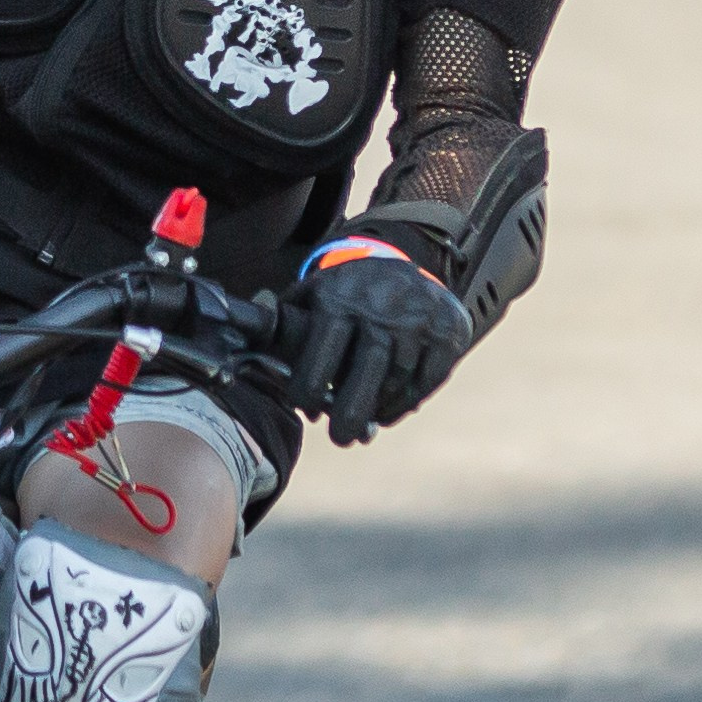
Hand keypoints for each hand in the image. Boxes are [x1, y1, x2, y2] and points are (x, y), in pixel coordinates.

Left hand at [282, 237, 472, 445]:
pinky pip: (426, 381)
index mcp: (340, 299)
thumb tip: (252, 360)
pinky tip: (389, 410)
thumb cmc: (346, 294)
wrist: (406, 263)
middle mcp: (382, 307)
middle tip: (341, 438)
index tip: (304, 406)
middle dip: (350, 413)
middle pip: (367, 371)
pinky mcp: (448, 332)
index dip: (308, 388)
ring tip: (364, 423)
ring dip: (378, 409)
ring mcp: (418, 319)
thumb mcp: (312, 296)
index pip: (321, 352)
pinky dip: (406, 403)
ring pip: (397, 381)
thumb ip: (283, 325)